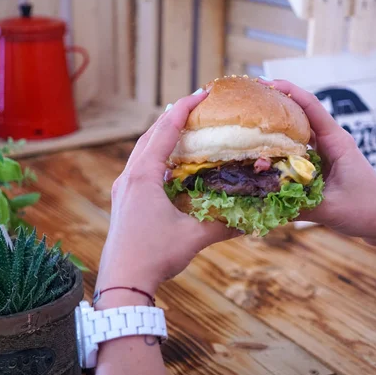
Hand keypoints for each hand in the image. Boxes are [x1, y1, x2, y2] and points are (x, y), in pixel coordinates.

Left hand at [95, 90, 238, 302]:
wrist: (122, 281)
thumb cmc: (154, 256)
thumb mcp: (193, 237)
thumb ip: (223, 224)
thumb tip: (253, 218)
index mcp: (144, 176)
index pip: (165, 131)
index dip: (184, 109)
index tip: (201, 93)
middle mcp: (130, 177)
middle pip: (150, 135)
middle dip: (173, 117)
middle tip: (196, 106)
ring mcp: (124, 188)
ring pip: (142, 151)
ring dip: (161, 136)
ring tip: (183, 128)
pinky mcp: (123, 200)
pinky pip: (140, 167)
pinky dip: (156, 156)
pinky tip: (170, 164)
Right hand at [258, 78, 375, 244]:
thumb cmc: (367, 210)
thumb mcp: (327, 208)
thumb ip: (293, 205)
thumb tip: (258, 203)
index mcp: (336, 142)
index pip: (310, 106)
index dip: (288, 91)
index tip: (264, 83)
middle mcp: (331, 143)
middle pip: (300, 116)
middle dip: (276, 107)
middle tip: (249, 104)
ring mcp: (328, 154)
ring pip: (298, 136)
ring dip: (277, 131)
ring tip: (252, 127)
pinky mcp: (325, 168)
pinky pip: (299, 154)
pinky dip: (283, 152)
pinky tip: (265, 158)